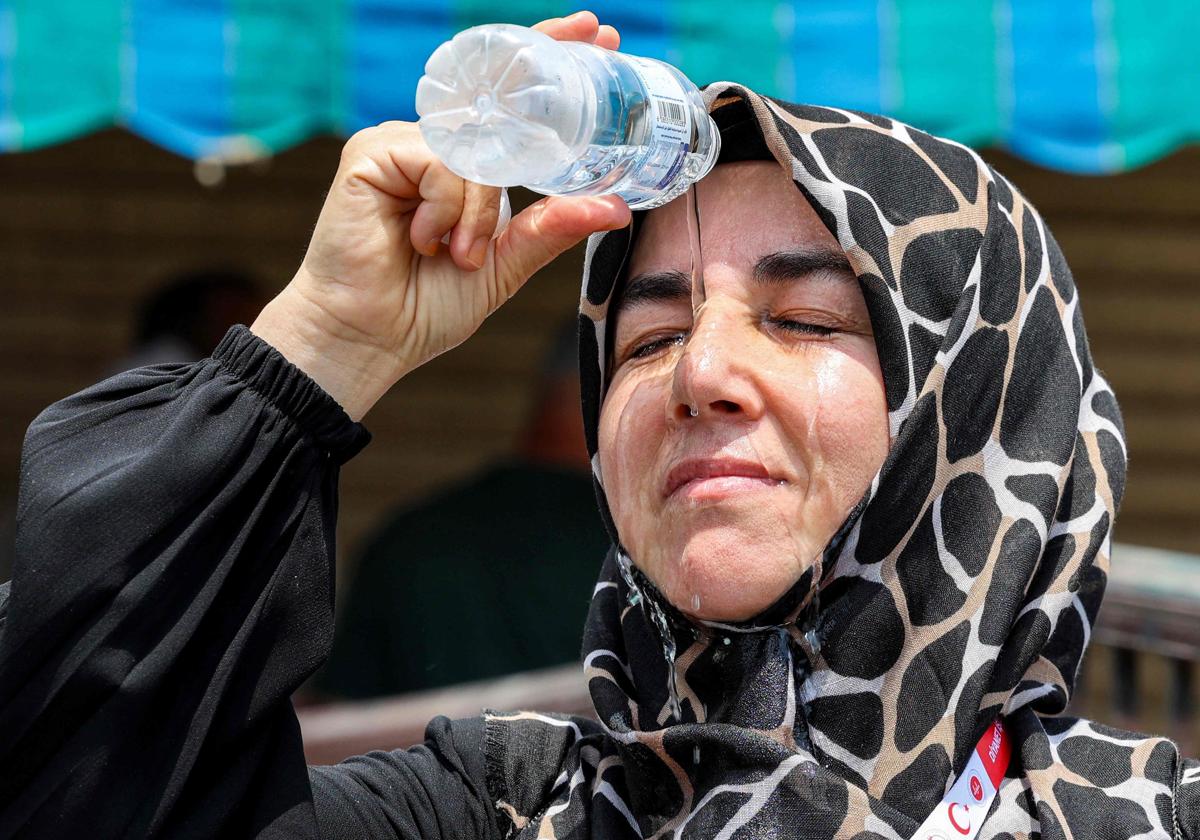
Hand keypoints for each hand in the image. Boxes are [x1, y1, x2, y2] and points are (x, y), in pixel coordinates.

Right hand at [252, 11, 628, 420]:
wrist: (371, 339)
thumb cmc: (427, 305)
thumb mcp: (505, 265)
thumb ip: (551, 230)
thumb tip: (616, 208)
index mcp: (464, 166)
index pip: (508, 104)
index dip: (547, 60)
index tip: (597, 33)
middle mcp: (433, 146)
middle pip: (495, 102)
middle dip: (543, 72)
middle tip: (595, 34)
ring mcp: (400, 145)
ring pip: (473, 150)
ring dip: (479, 210)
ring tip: (458, 254)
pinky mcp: (371, 154)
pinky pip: (439, 162)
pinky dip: (446, 207)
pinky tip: (425, 239)